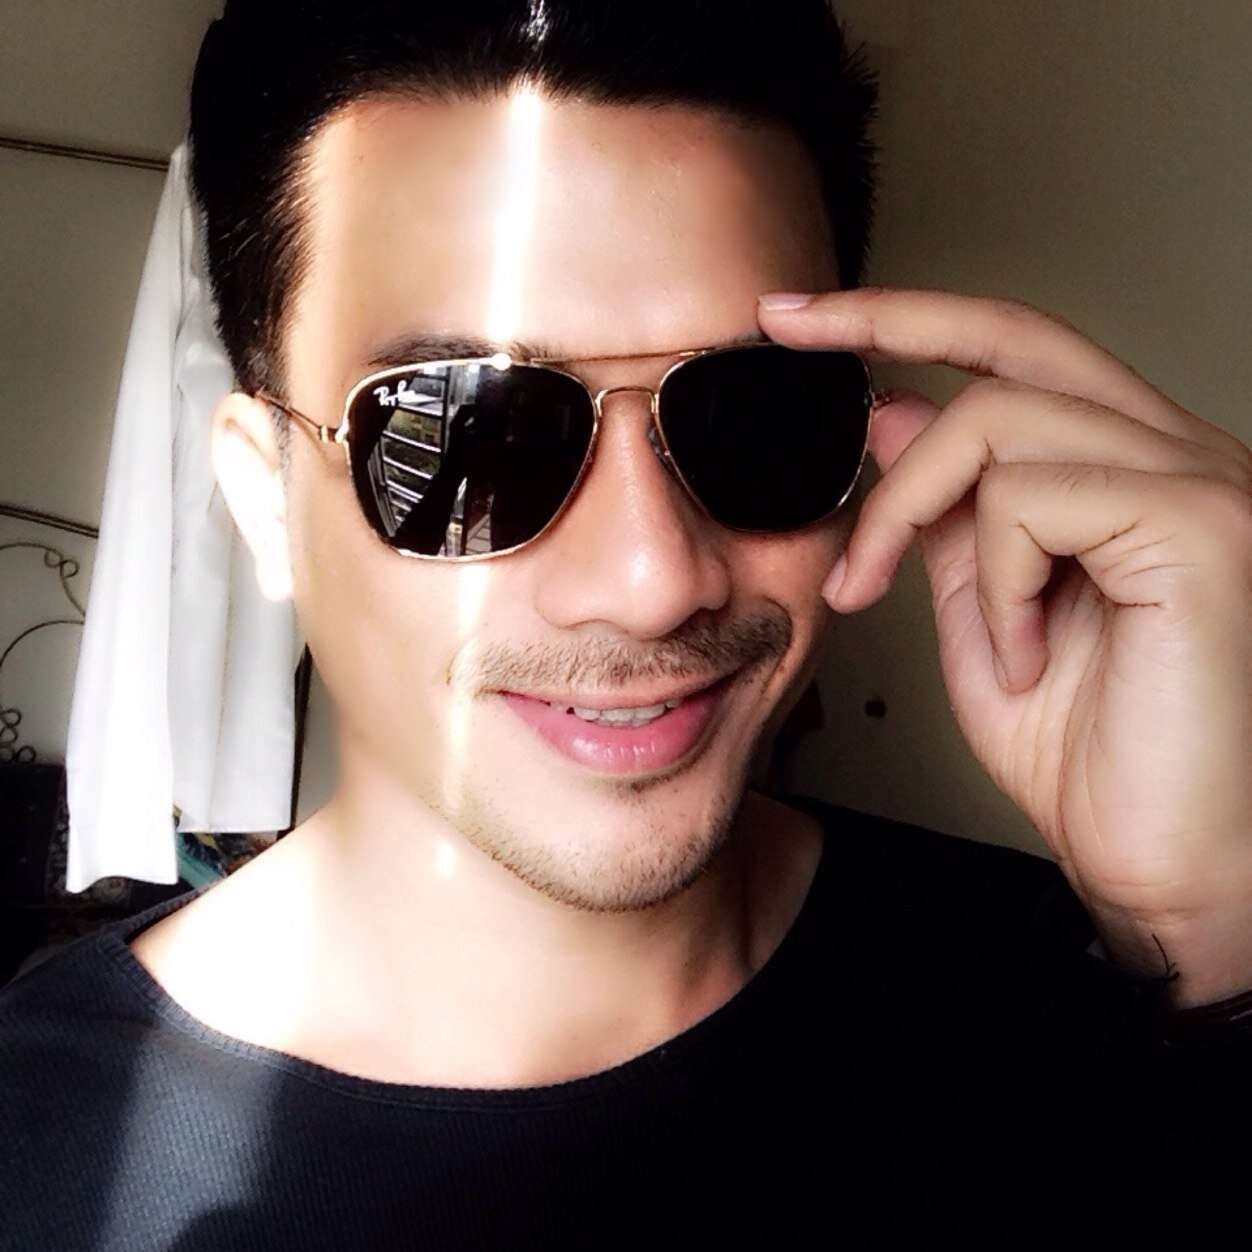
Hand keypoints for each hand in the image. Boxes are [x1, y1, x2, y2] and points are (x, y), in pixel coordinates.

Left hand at [759, 288, 1251, 1006]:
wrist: (1171, 864)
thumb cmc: (1093, 754)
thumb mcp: (986, 614)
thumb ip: (948, 516)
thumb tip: (895, 417)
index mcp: (1125, 469)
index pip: (1013, 352)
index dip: (904, 321)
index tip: (800, 324)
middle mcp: (1174, 453)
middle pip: (1013, 336)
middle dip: (883, 316)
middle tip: (785, 327)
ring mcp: (1199, 481)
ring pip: (998, 419)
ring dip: (927, 523)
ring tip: (976, 635)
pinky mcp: (1203, 526)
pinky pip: (1036, 498)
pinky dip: (1001, 582)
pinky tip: (1027, 653)